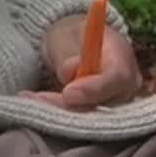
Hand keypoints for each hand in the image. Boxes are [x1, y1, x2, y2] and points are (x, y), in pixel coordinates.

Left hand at [20, 15, 141, 110]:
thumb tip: (71, 73)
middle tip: (36, 99)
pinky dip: (58, 115)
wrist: (71, 45)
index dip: (95, 89)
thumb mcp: (64, 35)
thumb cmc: (70, 36)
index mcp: (121, 55)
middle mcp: (125, 85)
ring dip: (58, 111)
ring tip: (30, 100)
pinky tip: (35, 104)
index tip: (69, 93)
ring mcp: (115, 104)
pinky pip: (81, 121)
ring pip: (90, 117)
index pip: (118, 77)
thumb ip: (69, 54)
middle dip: (69, 106)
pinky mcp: (100, 116)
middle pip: (105, 104)